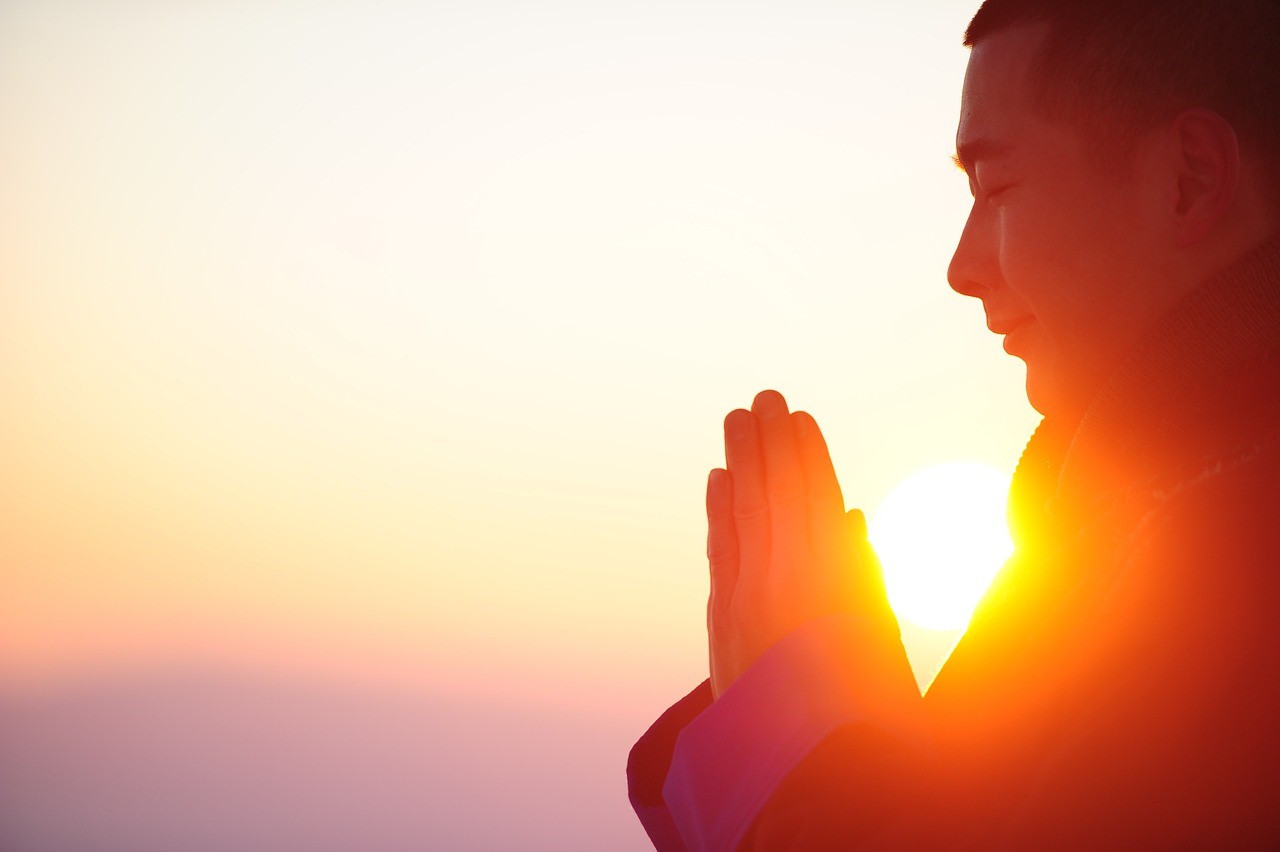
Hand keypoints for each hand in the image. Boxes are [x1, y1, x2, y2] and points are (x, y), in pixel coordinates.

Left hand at [706, 390, 889, 698]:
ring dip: (738, 463)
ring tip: (736, 421)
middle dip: (767, 443)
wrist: (810, 777)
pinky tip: (716, 480)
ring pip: (741, 514)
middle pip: (772, 494)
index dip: (805, 453)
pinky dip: (717, 512)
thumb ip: (863, 572)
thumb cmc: (866, 712)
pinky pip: (720, 550)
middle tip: (760, 398)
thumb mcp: (880, 638)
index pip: (814, 498)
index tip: (797, 416)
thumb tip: (847, 516)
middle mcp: (785, 580)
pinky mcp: (723, 623)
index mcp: (835, 580)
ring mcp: (747, 599)